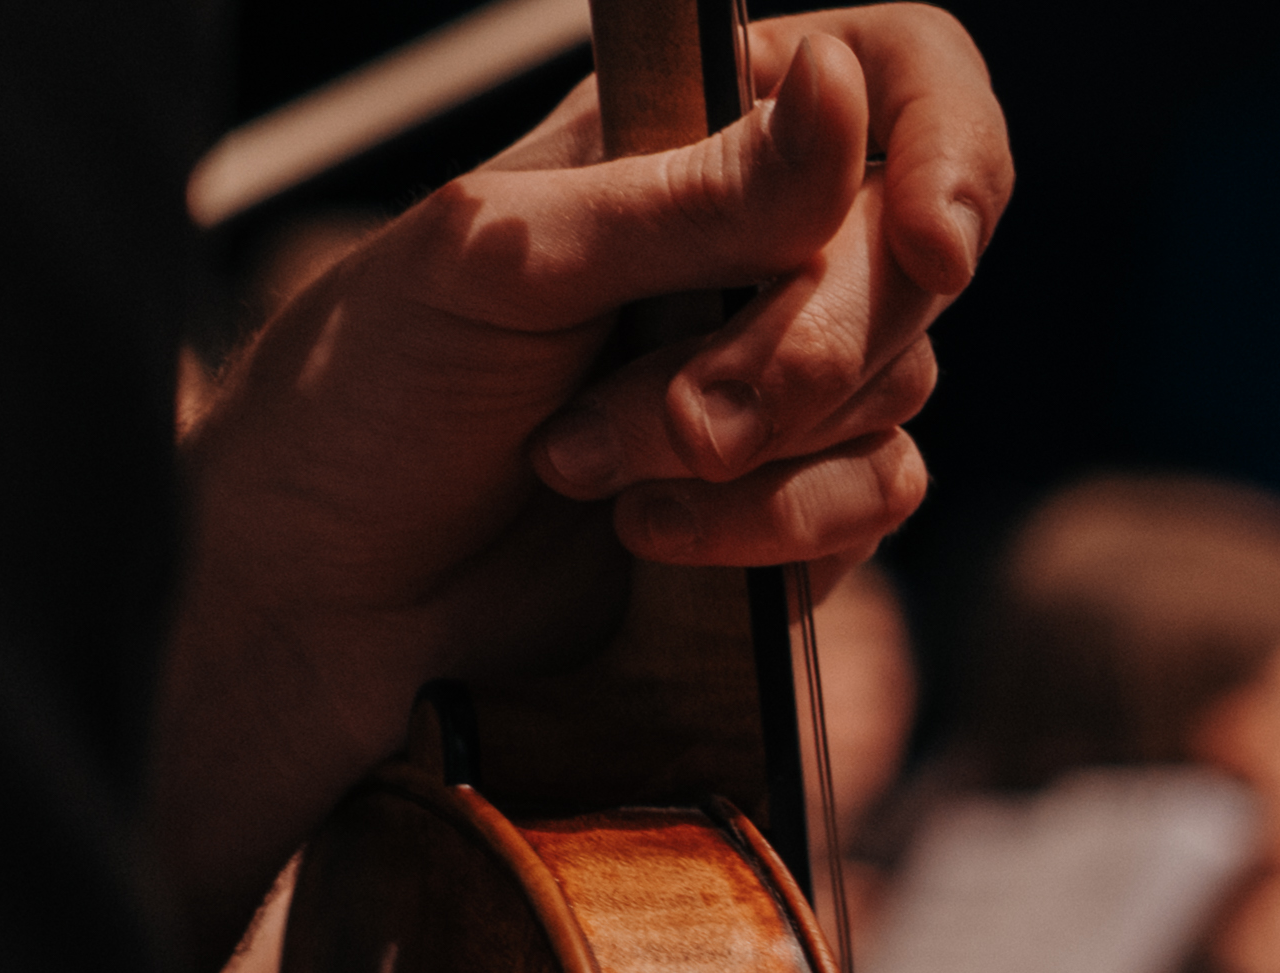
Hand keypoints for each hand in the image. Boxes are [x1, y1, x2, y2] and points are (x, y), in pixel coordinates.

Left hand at [154, 9, 1011, 965]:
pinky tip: (649, 536)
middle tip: (655, 415)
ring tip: (592, 465)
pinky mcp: (799, 497)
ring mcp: (789, 372)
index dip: (948, 149)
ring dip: (748, 450)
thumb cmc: (375, 390)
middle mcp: (758, 240)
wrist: (331, 588)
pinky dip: (769, 527)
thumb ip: (696, 194)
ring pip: (899, 389)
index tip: (927, 246)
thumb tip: (844, 91)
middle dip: (789, 358)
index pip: (899, 77)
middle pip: (909, 267)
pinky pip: (878, 497)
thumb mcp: (511, 260)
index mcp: (688, 130)